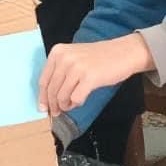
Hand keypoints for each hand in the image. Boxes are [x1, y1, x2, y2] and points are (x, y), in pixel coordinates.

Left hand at [39, 36, 153, 115]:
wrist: (123, 52)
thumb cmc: (99, 58)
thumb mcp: (74, 57)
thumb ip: (60, 72)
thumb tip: (49, 97)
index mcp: (58, 52)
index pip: (44, 80)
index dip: (43, 97)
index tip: (43, 108)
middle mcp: (65, 58)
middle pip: (51, 90)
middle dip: (53, 105)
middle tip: (57, 113)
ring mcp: (77, 67)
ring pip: (62, 96)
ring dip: (66, 105)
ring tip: (72, 104)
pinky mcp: (89, 77)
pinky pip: (75, 98)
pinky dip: (77, 103)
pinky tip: (81, 100)